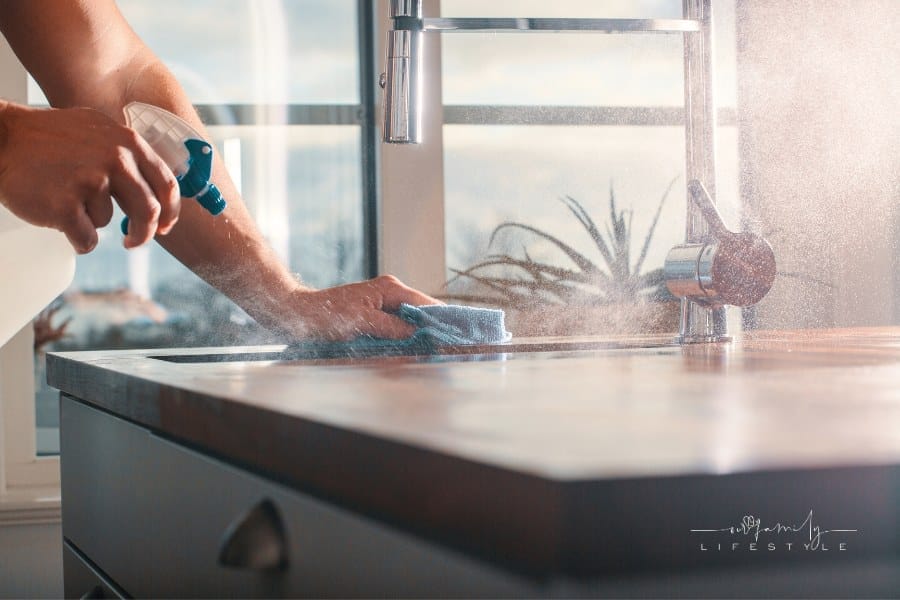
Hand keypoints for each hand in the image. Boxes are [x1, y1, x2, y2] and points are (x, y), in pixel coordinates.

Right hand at [0, 102, 179, 252]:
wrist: (2, 140)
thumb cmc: (48, 138)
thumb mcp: (98, 131)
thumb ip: (128, 154)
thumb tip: (158, 188)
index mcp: (128, 143)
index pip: (167, 185)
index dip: (171, 212)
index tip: (165, 226)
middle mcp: (115, 160)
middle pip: (149, 211)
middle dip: (144, 233)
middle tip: (134, 241)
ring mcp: (91, 182)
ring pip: (108, 221)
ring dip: (90, 219)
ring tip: (66, 197)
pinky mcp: (67, 206)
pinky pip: (86, 239)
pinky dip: (75, 237)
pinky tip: (59, 217)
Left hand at [277, 275, 441, 340]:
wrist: (299, 315)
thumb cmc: (327, 315)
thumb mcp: (363, 323)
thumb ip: (392, 327)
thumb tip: (418, 333)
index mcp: (390, 288)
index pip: (425, 303)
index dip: (442, 318)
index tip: (458, 332)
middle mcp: (390, 292)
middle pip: (421, 312)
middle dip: (434, 328)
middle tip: (450, 346)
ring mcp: (383, 303)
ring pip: (411, 320)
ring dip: (421, 335)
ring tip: (437, 350)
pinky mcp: (375, 315)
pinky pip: (398, 326)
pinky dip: (407, 337)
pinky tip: (414, 349)